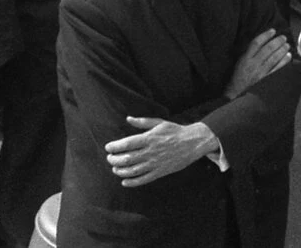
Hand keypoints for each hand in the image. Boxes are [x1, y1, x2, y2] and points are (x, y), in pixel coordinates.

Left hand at [106, 116, 224, 184]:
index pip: (127, 144)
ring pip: (133, 170)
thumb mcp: (159, 122)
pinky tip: (125, 181)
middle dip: (114, 160)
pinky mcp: (160, 172)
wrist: (192, 143)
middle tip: (109, 159)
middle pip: (127, 158)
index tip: (108, 148)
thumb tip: (128, 118)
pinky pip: (144, 179)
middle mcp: (151, 151)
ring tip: (115, 169)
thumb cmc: (174, 131)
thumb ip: (142, 122)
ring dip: (121, 171)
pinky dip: (132, 182)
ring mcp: (155, 163)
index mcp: (149, 138)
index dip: (115, 147)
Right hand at [226, 27, 291, 95]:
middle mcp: (253, 64)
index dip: (265, 35)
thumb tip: (263, 41)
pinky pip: (277, 69)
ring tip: (287, 45)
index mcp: (245, 58)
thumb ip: (249, 52)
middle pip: (267, 49)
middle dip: (277, 42)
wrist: (236, 93)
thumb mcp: (240, 62)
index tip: (273, 31)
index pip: (256, 43)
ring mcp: (260, 73)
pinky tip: (288, 57)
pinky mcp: (266, 80)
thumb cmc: (238, 77)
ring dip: (282, 50)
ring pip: (273, 58)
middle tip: (283, 37)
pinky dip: (284, 62)